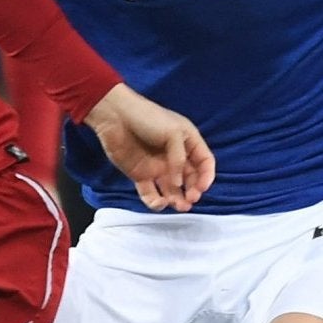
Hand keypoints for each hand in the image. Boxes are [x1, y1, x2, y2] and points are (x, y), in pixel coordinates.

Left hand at [84, 82, 214, 211]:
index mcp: (187, 141)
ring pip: (172, 190)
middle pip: (190, 179)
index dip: (206, 176)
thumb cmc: (147, 118)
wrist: (116, 117)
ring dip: (177, 200)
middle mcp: (175, 156)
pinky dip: (156, 202)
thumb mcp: (173, 133)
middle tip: (190, 199)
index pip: (204, 162)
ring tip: (179, 206)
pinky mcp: (141, 175)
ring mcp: (158, 167)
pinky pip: (151, 193)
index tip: (202, 188)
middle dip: (193, 191)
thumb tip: (178, 183)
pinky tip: (159, 202)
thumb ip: (180, 159)